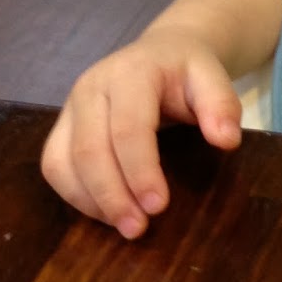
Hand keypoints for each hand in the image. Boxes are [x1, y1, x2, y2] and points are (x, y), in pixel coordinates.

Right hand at [41, 26, 242, 238]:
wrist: (162, 52)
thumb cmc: (187, 71)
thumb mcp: (213, 77)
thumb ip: (222, 105)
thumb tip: (226, 141)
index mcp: (130, 72)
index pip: (128, 128)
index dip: (141, 171)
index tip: (159, 207)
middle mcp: (91, 87)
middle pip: (90, 150)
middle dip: (112, 195)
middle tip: (138, 229)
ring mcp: (70, 106)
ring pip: (62, 162)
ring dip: (91, 201)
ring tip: (125, 225)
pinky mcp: (62, 126)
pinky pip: (55, 166)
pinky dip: (76, 195)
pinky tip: (106, 212)